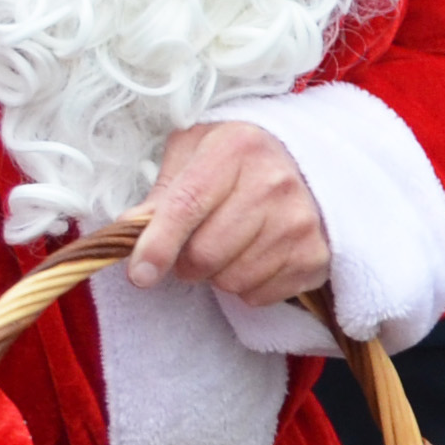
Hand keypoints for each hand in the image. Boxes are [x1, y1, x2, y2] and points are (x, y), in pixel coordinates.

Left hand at [134, 123, 330, 306]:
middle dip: (187, 262)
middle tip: (193, 248)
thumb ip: (163, 189)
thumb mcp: (196, 151)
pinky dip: (248, 286)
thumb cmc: (240, 158)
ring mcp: (300, 222)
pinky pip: (259, 294)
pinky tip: (256, 257)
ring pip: (232, 280)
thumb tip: (130, 228)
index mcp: (237, 149)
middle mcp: (275, 183)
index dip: (158, 244)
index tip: (140, 273)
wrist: (309, 164)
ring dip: (218, 275)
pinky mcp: (314, 255)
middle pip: (206, 253)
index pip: (187, 205)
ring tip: (230, 248)